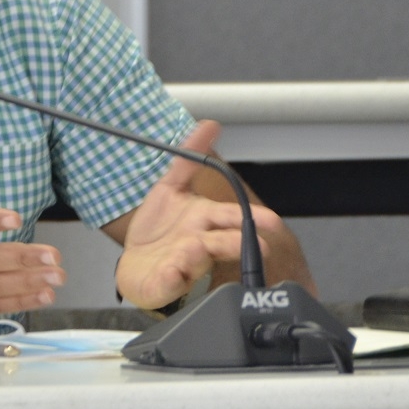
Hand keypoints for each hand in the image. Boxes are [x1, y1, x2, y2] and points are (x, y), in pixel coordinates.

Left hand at [113, 120, 285, 309]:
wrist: (136, 262)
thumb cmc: (159, 228)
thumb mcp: (170, 186)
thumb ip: (188, 157)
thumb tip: (209, 125)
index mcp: (204, 220)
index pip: (232, 217)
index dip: (254, 218)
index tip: (272, 221)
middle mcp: (199, 244)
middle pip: (222, 242)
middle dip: (238, 242)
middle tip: (257, 244)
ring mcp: (183, 265)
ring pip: (198, 261)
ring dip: (199, 255)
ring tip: (196, 248)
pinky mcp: (164, 283)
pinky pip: (169, 283)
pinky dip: (172, 278)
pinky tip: (172, 271)